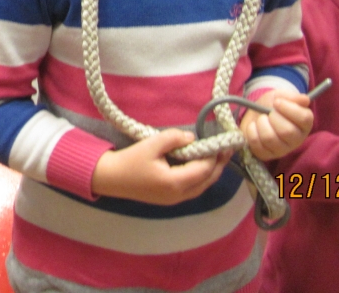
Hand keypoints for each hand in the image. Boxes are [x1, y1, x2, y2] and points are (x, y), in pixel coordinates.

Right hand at [91, 129, 228, 205]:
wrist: (110, 178)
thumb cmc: (130, 161)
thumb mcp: (151, 144)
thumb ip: (173, 138)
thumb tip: (192, 138)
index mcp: (176, 183)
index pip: (203, 169)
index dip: (214, 155)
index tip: (221, 141)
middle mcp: (179, 195)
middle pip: (207, 181)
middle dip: (219, 165)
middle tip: (228, 149)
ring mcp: (175, 199)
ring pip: (202, 186)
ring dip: (211, 171)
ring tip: (219, 156)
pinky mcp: (169, 198)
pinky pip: (193, 188)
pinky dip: (201, 176)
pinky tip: (201, 164)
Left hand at [240, 90, 313, 160]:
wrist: (254, 114)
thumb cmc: (271, 105)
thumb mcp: (280, 96)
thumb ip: (292, 97)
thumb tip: (304, 100)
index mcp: (304, 124)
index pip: (305, 119)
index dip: (289, 108)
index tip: (277, 102)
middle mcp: (296, 139)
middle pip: (287, 131)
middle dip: (273, 117)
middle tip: (269, 112)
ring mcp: (282, 149)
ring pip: (270, 138)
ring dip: (261, 124)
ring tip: (261, 119)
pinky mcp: (267, 155)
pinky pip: (257, 145)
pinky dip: (252, 132)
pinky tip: (254, 127)